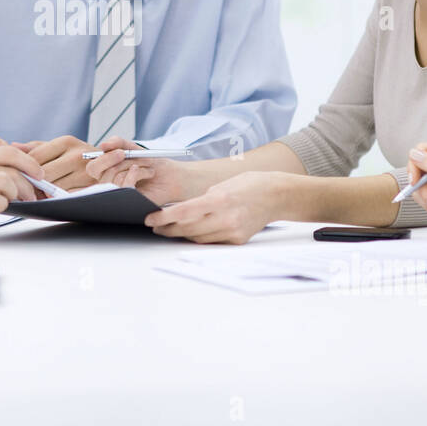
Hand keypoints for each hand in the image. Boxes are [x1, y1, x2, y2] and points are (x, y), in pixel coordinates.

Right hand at [0, 137, 46, 237]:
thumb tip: (6, 170)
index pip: (4, 147)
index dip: (27, 158)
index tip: (36, 171)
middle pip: (12, 162)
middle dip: (31, 178)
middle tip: (36, 191)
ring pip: (7, 179)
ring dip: (18, 193)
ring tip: (16, 202)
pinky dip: (2, 205)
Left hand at [14, 134, 137, 191]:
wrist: (117, 162)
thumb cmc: (80, 155)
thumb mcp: (61, 146)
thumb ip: (37, 147)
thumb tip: (14, 145)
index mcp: (66, 141)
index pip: (35, 158)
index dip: (25, 170)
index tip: (21, 177)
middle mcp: (77, 154)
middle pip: (44, 175)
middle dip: (35, 185)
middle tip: (28, 189)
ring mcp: (86, 172)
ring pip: (55, 188)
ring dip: (46, 194)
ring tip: (41, 194)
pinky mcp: (93, 187)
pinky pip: (69, 197)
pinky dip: (59, 199)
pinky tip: (56, 197)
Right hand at [84, 136, 194, 204]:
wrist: (173, 175)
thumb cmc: (153, 163)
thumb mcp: (134, 148)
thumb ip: (118, 143)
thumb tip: (103, 145)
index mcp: (108, 172)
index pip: (92, 167)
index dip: (102, 159)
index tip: (119, 152)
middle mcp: (110, 184)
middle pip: (97, 173)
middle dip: (112, 159)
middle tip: (126, 155)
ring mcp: (119, 194)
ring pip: (112, 178)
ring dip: (132, 165)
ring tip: (147, 166)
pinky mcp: (129, 202)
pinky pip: (123, 186)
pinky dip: (135, 174)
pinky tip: (146, 172)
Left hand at [142, 171, 289, 243]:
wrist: (276, 195)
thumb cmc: (248, 184)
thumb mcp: (221, 185)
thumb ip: (202, 200)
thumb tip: (180, 213)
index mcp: (219, 199)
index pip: (183, 212)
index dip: (163, 217)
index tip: (150, 219)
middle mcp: (226, 218)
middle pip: (187, 229)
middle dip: (168, 228)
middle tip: (156, 227)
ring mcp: (233, 231)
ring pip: (198, 238)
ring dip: (181, 235)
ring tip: (169, 229)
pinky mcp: (238, 240)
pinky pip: (212, 241)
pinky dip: (200, 237)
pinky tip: (191, 232)